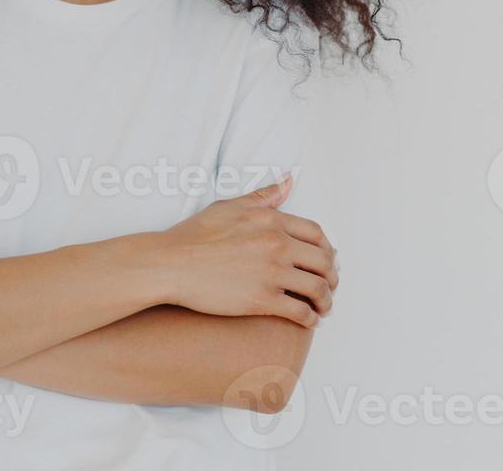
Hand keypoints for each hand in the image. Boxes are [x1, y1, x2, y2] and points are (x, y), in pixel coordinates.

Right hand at [156, 175, 336, 327]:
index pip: (316, 233)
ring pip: (317, 289)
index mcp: (271, 220)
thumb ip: (264, 196)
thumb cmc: (195, 234)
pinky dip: (310, 318)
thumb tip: (289, 181)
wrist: (171, 264)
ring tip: (323, 308)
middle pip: (323, 261)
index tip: (325, 260)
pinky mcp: (262, 300)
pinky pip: (300, 312)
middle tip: (329, 286)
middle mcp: (276, 244)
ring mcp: (271, 273)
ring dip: (326, 301)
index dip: (326, 249)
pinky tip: (308, 320)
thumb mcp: (230, 206)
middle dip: (332, 276)